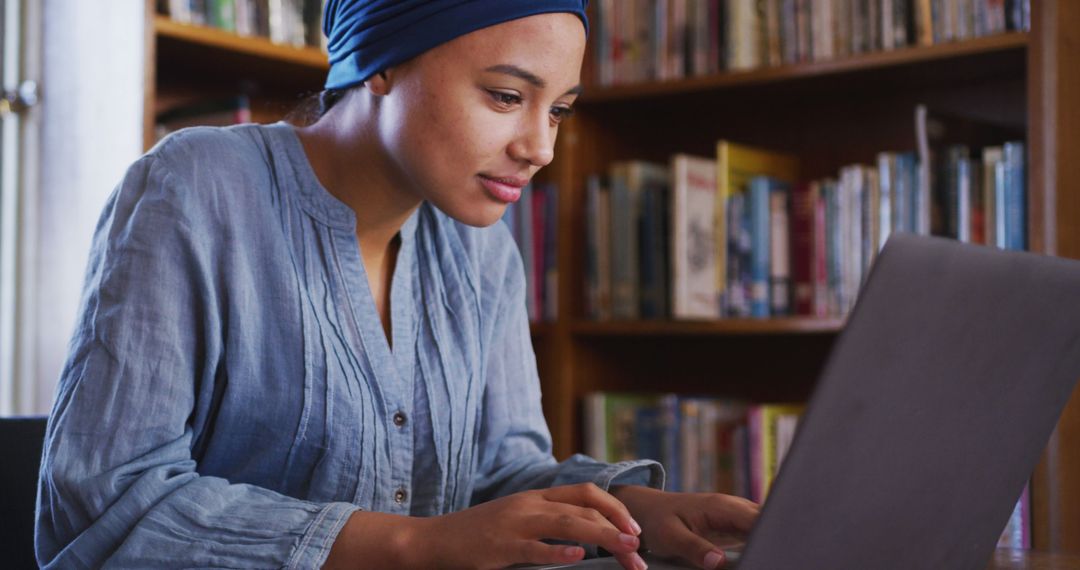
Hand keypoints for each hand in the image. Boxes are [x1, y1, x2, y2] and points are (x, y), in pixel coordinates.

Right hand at [417, 482, 647, 569]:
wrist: (432, 541)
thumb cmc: (477, 535)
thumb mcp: (516, 519)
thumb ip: (547, 521)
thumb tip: (587, 534)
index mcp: (535, 497)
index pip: (586, 491)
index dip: (615, 507)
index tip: (635, 529)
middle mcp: (529, 505)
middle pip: (584, 507)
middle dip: (618, 525)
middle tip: (639, 547)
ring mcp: (514, 524)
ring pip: (568, 523)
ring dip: (603, 536)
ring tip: (627, 549)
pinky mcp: (500, 547)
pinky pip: (534, 549)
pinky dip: (559, 553)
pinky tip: (579, 558)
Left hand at [610, 486, 759, 569]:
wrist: (649, 510)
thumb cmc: (658, 520)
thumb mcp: (671, 536)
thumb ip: (694, 548)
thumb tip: (718, 562)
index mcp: (722, 507)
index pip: (759, 519)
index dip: (771, 536)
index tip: (773, 553)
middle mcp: (734, 507)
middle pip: (767, 521)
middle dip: (775, 539)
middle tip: (774, 559)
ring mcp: (736, 514)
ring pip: (764, 525)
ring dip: (769, 541)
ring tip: (768, 558)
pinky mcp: (734, 524)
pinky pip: (755, 532)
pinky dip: (760, 543)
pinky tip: (759, 556)